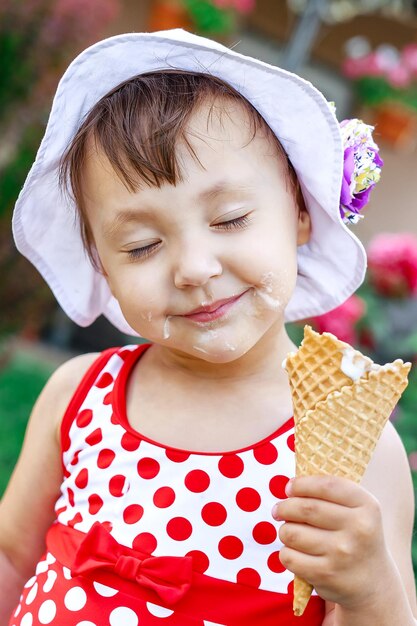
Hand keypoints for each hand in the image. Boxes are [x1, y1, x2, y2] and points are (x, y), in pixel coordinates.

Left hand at [272, 475, 393, 610]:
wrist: (374, 585)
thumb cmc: (356, 538)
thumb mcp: (358, 511)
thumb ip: (331, 494)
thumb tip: (291, 486)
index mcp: (367, 506)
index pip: (327, 485)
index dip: (302, 484)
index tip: (290, 487)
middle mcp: (358, 528)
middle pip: (305, 508)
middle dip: (284, 507)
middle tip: (279, 510)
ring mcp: (342, 553)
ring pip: (292, 532)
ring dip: (284, 530)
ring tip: (290, 532)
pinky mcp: (326, 574)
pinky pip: (289, 556)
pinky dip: (286, 553)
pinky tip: (296, 553)